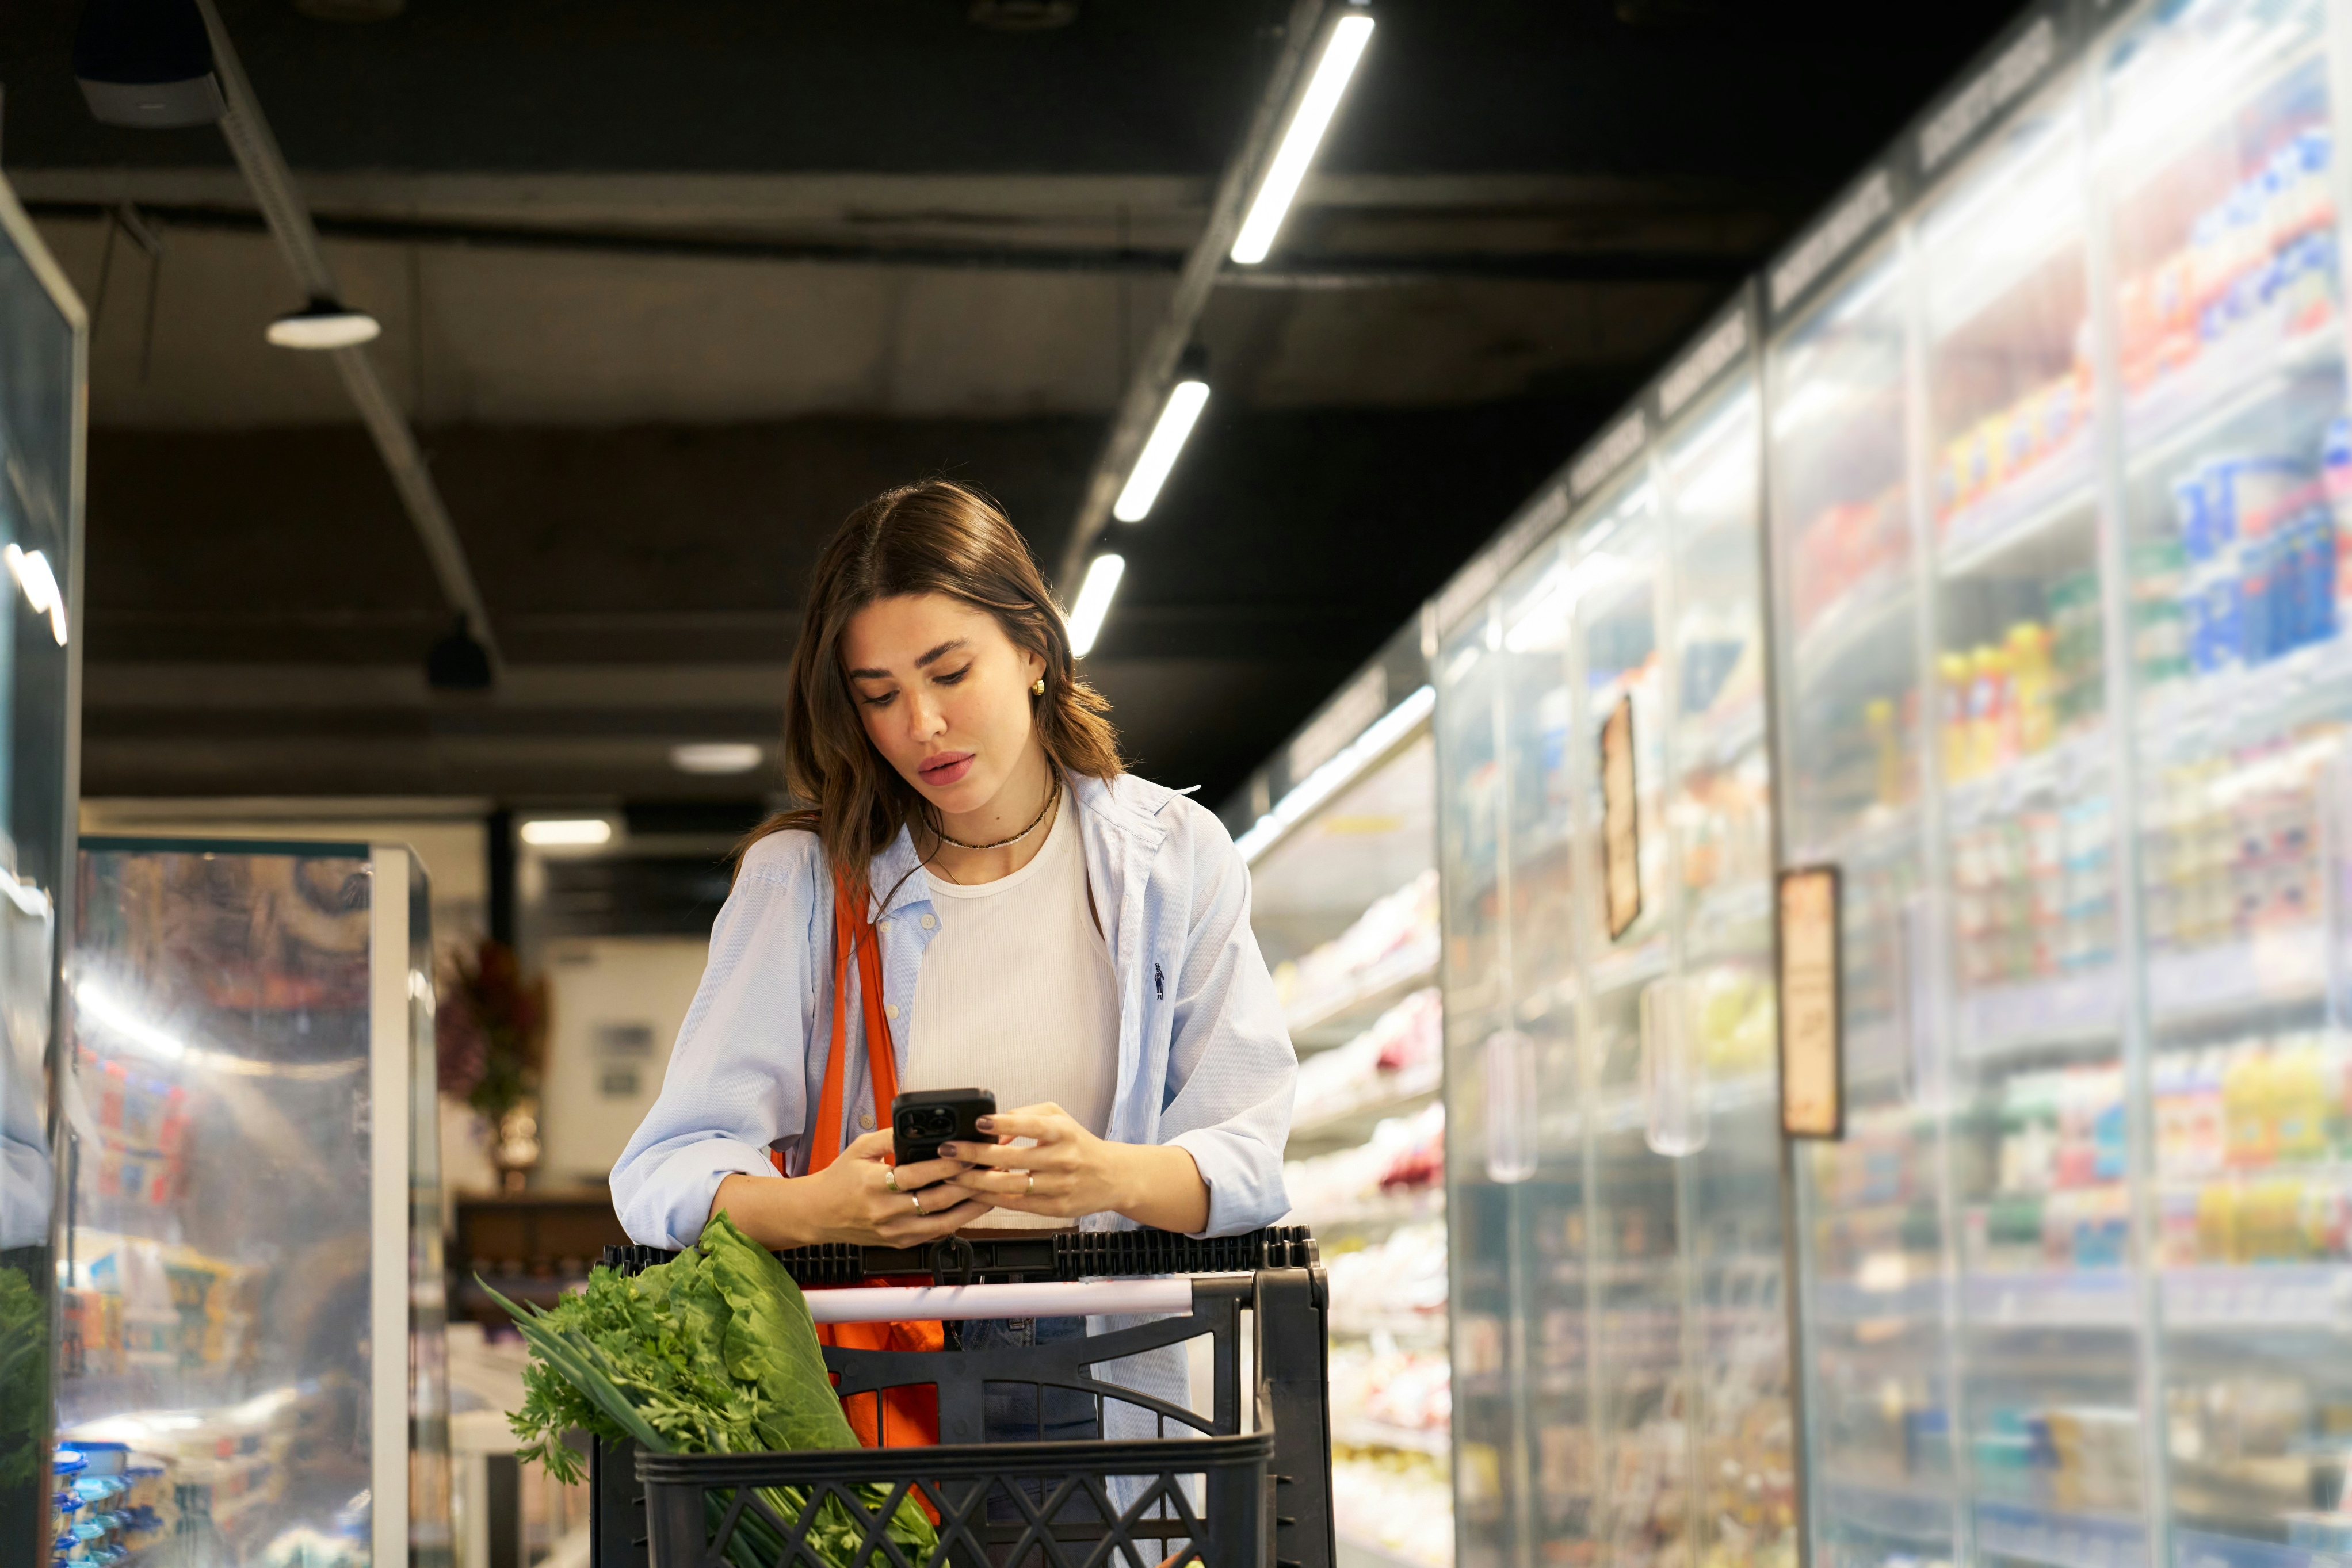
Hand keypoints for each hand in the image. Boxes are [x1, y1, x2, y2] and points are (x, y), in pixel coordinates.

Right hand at [710, 1129, 992, 1248]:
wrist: (819, 1215)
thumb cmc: (839, 1180)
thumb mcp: (859, 1148)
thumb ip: (889, 1136)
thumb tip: (918, 1126)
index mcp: (874, 1185)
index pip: (917, 1176)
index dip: (946, 1166)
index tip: (968, 1154)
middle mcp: (886, 1212)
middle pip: (936, 1201)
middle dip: (968, 1185)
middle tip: (990, 1170)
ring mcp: (894, 1231)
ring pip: (942, 1222)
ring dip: (971, 1208)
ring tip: (992, 1191)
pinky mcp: (900, 1242)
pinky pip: (935, 1234)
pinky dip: (956, 1221)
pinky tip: (972, 1208)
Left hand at [936, 1103, 1208, 1231]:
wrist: (1111, 1176)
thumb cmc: (1078, 1143)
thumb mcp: (1058, 1117)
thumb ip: (1024, 1115)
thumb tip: (993, 1130)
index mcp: (1063, 1132)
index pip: (1031, 1125)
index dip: (1004, 1124)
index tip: (980, 1122)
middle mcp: (1062, 1159)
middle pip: (1012, 1159)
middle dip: (974, 1155)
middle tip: (948, 1151)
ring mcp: (1059, 1186)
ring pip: (1009, 1186)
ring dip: (976, 1182)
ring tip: (952, 1175)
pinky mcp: (1054, 1208)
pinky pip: (1017, 1204)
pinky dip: (992, 1199)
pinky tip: (974, 1193)